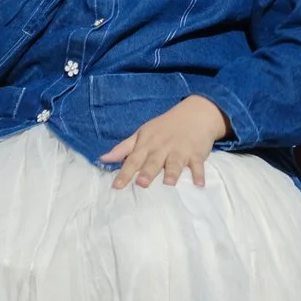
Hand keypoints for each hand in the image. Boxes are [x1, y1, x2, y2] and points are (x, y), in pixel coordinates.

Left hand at [101, 95, 229, 188]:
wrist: (194, 114)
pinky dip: (199, 174)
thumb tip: (102, 159)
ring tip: (169, 183)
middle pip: (153, 162)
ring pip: (175, 163)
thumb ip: (123, 148)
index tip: (116, 186)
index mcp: (147, 144)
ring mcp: (180, 150)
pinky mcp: (196, 153)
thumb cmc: (164, 127)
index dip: (124, 173)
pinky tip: (199, 184)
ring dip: (172, 172)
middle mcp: (162, 148)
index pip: (133, 160)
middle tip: (142, 184)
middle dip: (148, 172)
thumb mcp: (141, 134)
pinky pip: (198, 165)